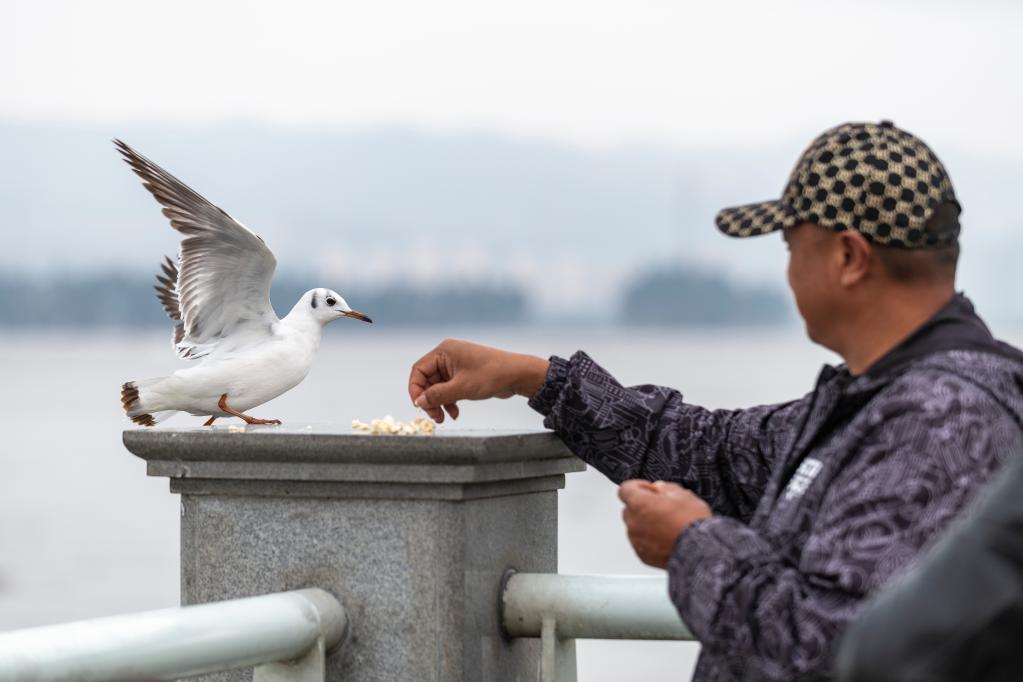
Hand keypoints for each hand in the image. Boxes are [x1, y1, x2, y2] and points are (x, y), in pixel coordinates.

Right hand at [408, 339, 549, 422]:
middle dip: (430, 400)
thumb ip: (438, 395)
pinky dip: (449, 401)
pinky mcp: (464, 375)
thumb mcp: (462, 387)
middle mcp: (448, 356)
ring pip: (438, 387)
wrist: (518, 375)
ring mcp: (456, 366)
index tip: (419, 406)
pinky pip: (449, 389)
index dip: (416, 389)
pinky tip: (455, 413)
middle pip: (427, 381)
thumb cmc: (492, 374)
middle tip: (435, 417)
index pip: (419, 370)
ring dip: (439, 403)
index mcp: (444, 351)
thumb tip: (419, 402)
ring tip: (444, 418)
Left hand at [619, 480, 711, 567]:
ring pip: (635, 526)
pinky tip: (666, 538)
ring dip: (645, 523)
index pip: (625, 489)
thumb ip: (665, 487)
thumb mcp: (683, 495)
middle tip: (661, 508)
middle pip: (629, 508)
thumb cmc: (692, 523)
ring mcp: (636, 540)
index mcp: (639, 503)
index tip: (650, 489)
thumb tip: (659, 488)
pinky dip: (649, 539)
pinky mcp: (643, 555)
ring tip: (667, 526)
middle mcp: (633, 522)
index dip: (638, 486)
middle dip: (642, 506)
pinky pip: (641, 542)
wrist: (700, 551)